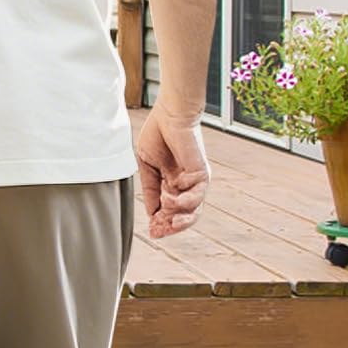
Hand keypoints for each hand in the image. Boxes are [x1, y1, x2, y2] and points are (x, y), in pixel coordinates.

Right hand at [136, 106, 210, 237]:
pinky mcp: (201, 174)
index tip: (152, 232)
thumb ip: (150, 190)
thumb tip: (151, 213)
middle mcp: (186, 185)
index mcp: (172, 184)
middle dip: (171, 227)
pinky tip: (169, 197)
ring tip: (165, 210)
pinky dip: (182, 202)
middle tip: (158, 231)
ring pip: (194, 211)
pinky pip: (196, 197)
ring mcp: (195, 181)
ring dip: (178, 218)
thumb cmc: (158, 135)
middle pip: (185, 217)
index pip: (170, 211)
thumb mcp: (146, 167)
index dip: (162, 224)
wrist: (170, 115)